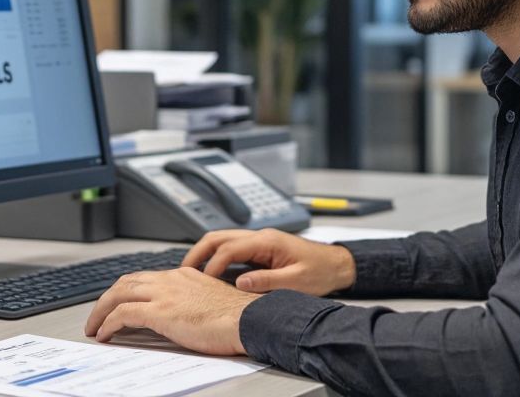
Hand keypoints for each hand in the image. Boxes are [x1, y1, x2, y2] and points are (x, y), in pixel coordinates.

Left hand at [83, 267, 256, 354]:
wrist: (250, 319)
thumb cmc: (239, 316)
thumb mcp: (211, 301)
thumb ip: (192, 302)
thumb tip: (182, 317)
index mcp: (184, 275)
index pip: (145, 278)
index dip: (126, 290)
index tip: (118, 303)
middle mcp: (171, 279)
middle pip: (126, 282)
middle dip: (107, 298)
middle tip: (98, 314)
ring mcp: (165, 294)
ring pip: (118, 294)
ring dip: (101, 310)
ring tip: (94, 326)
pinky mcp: (161, 311)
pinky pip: (122, 314)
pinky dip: (108, 323)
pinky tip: (104, 334)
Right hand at [182, 228, 355, 296]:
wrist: (336, 265)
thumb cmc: (320, 272)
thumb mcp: (296, 281)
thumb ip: (267, 282)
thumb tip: (239, 282)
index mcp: (267, 241)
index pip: (230, 248)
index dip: (213, 265)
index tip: (203, 282)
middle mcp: (260, 237)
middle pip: (219, 237)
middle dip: (198, 252)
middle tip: (183, 271)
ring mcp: (258, 241)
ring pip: (222, 240)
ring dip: (204, 253)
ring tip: (190, 272)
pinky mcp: (259, 249)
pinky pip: (232, 249)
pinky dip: (216, 258)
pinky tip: (209, 273)